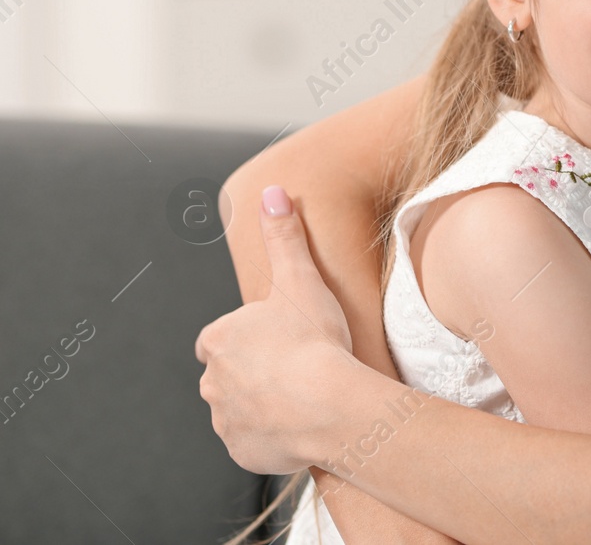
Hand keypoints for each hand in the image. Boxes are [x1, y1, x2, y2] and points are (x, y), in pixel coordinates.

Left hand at [196, 185, 357, 473]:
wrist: (328, 405)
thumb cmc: (315, 339)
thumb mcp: (301, 279)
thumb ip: (284, 236)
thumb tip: (272, 191)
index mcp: (217, 340)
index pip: (226, 335)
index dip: (257, 335)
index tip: (287, 337)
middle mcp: (211, 381)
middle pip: (232, 372)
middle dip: (259, 370)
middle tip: (300, 364)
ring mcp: (224, 420)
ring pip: (242, 406)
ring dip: (266, 402)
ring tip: (306, 394)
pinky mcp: (242, 450)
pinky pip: (255, 439)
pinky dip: (274, 432)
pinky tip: (303, 421)